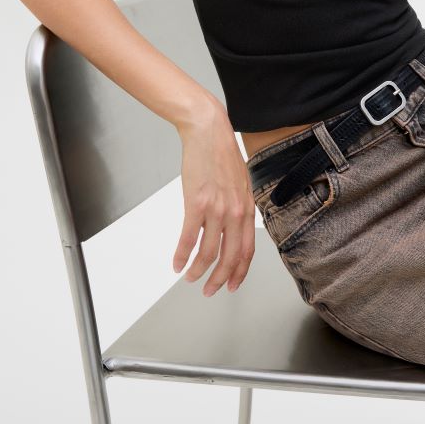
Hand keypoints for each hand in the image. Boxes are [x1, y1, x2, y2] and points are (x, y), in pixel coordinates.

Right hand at [172, 101, 255, 295]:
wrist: (209, 132)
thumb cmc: (222, 154)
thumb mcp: (241, 183)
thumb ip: (239, 206)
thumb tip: (232, 226)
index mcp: (247, 208)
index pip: (247, 249)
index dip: (240, 271)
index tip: (232, 284)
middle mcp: (236, 212)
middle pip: (231, 257)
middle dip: (220, 279)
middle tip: (210, 290)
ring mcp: (217, 209)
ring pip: (209, 252)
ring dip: (198, 271)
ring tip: (190, 278)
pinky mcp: (197, 203)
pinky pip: (189, 238)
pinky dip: (182, 255)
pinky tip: (176, 263)